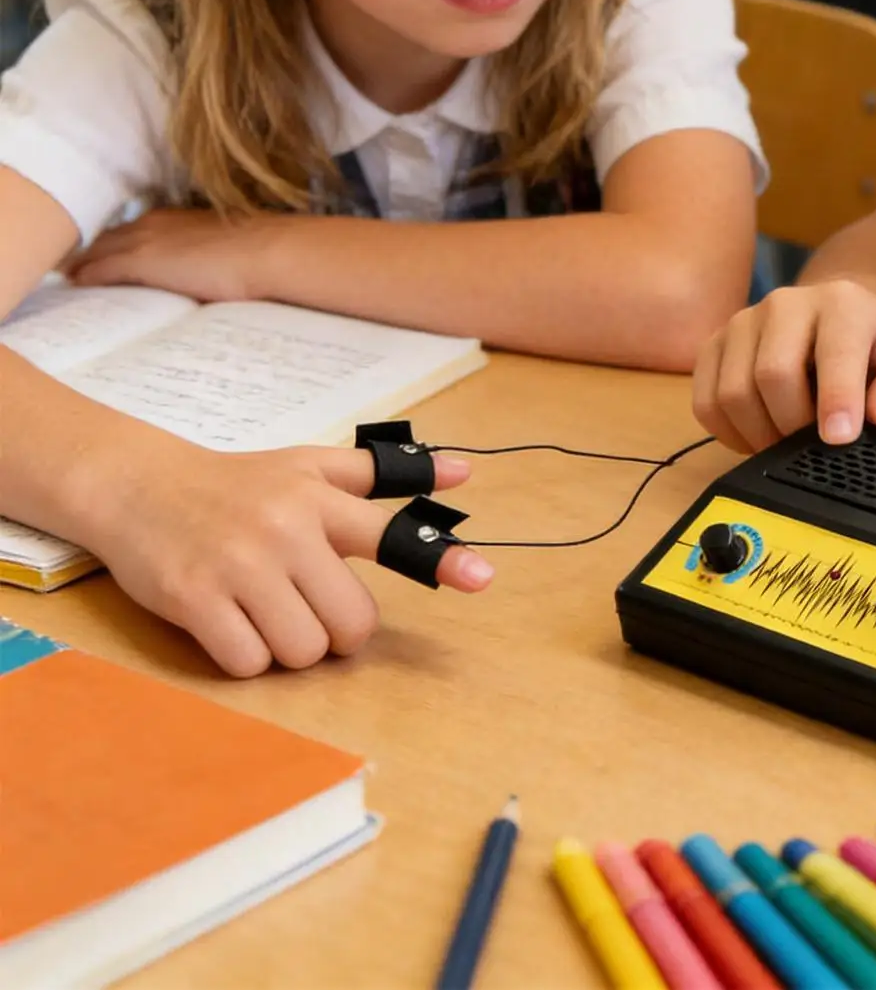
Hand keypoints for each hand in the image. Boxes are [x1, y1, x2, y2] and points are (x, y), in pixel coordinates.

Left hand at [65, 208, 283, 301]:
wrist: (268, 251)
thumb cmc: (258, 252)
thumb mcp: (221, 248)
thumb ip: (201, 255)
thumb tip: (202, 272)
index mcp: (172, 218)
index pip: (127, 231)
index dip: (108, 243)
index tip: (94, 255)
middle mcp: (153, 222)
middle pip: (105, 236)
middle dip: (85, 250)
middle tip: (64, 264)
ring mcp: (146, 239)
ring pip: (97, 249)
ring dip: (80, 262)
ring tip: (63, 275)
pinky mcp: (143, 260)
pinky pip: (101, 267)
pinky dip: (86, 275)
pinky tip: (74, 284)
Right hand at [86, 441, 492, 676]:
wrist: (140, 486)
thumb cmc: (239, 483)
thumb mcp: (311, 465)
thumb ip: (385, 473)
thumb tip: (464, 472)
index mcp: (321, 499)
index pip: (391, 532)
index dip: (440, 560)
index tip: (483, 578)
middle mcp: (286, 530)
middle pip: (352, 623)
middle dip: (340, 632)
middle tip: (312, 607)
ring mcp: (239, 566)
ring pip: (303, 650)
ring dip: (290, 647)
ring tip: (266, 610)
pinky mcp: (195, 599)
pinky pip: (249, 663)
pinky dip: (247, 657)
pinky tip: (231, 622)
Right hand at [692, 280, 875, 453]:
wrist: (834, 313)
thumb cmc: (872, 343)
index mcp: (840, 303)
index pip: (832, 353)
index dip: (835, 398)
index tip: (838, 439)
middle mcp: (785, 303)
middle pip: (772, 374)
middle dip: (793, 425)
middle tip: (811, 447)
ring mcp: (742, 321)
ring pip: (733, 391)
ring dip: (759, 434)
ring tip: (785, 444)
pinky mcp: (714, 344)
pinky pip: (706, 401)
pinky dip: (729, 432)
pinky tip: (757, 434)